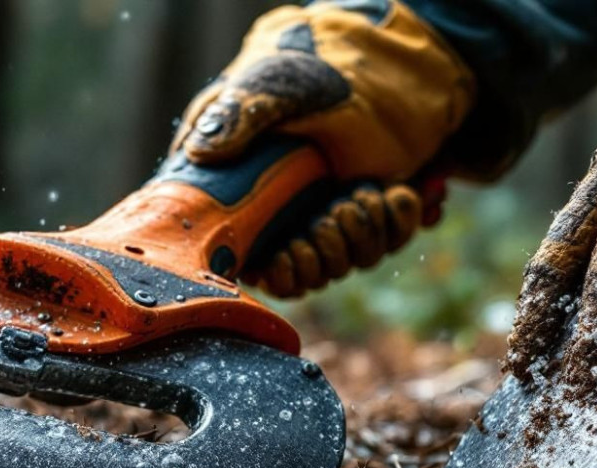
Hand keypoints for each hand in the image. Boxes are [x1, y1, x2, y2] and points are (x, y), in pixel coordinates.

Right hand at [172, 0, 472, 295]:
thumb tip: (200, 151)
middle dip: (323, 253)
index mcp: (247, 199)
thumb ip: (235, 117)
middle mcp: (286, 217)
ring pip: (343, 263)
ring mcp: (328, 215)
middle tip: (332, 215)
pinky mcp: (369, 211)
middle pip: (302, 276)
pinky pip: (385, 241)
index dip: (274, 272)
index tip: (287, 252)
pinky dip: (396, 223)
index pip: (254, 265)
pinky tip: (396, 193)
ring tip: (361, 195)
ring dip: (358, 236)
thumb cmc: (308, 73)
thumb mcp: (270, 89)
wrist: (373, 63)